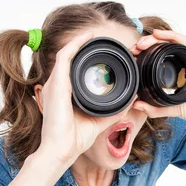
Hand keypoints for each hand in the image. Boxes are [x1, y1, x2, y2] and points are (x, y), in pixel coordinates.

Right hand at [35, 31, 122, 163]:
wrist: (62, 150)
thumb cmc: (74, 140)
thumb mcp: (99, 122)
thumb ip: (113, 112)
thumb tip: (130, 102)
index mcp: (64, 94)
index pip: (73, 70)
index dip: (86, 60)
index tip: (102, 54)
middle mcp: (57, 86)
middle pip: (70, 59)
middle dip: (84, 47)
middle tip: (101, 41)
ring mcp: (55, 83)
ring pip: (67, 53)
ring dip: (81, 41)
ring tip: (95, 34)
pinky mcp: (57, 83)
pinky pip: (65, 56)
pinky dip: (76, 44)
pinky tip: (88, 37)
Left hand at [130, 29, 185, 127]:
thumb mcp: (174, 110)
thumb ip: (156, 108)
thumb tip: (137, 105)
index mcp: (183, 71)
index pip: (164, 55)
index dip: (149, 52)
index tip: (135, 54)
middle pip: (170, 45)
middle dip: (152, 42)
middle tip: (137, 45)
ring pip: (179, 42)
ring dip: (164, 37)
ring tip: (150, 37)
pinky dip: (178, 39)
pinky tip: (168, 37)